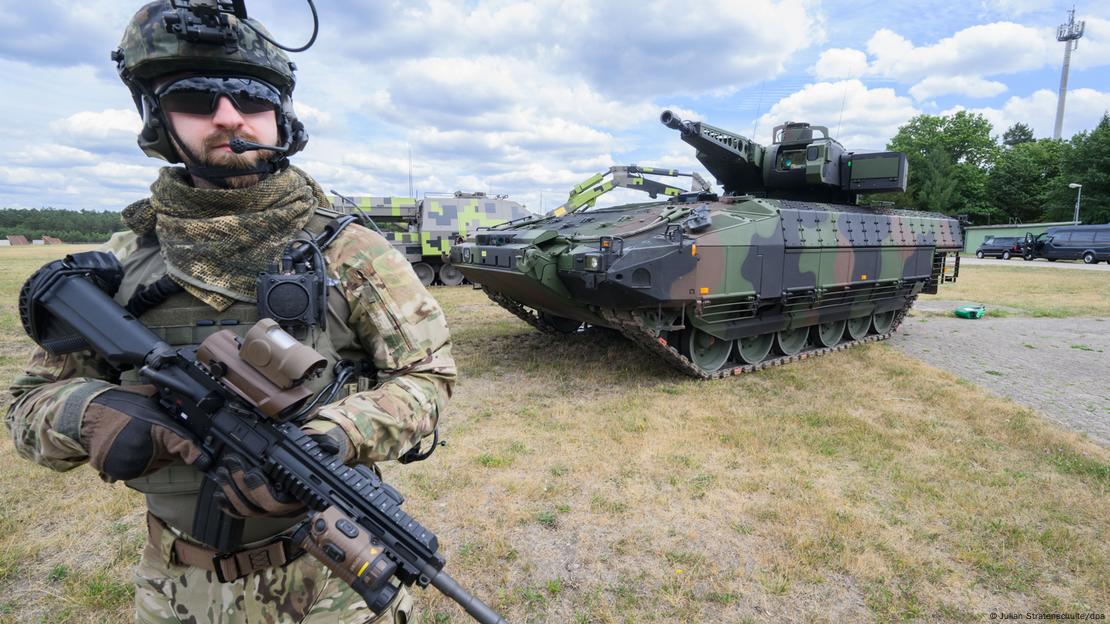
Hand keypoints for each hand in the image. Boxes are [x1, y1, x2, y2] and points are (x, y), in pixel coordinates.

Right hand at [82, 386, 201, 480]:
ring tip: (138, 438)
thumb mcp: (148, 397)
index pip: (182, 445)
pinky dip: (142, 463)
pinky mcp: (122, 473)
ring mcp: (132, 464)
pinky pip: (143, 470)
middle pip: (171, 455)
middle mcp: (144, 450)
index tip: (201, 457)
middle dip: (168, 446)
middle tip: (151, 432)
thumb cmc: (118, 405)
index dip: (193, 451)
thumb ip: (169, 403)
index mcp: (154, 430)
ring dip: (156, 456)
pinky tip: (130, 449)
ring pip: (158, 464)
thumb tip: (189, 402)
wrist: (86, 417)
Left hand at [208, 420, 353, 517]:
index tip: (251, 471)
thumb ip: (322, 446)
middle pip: (256, 505)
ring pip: (246, 510)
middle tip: (233, 462)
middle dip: (241, 485)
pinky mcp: (257, 509)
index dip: (260, 489)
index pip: (277, 501)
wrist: (309, 472)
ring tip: (223, 471)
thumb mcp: (318, 450)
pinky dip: (227, 505)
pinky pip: (239, 514)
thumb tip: (330, 447)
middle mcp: (282, 508)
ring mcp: (269, 511)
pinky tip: (218, 493)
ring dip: (231, 491)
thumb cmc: (311, 462)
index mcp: (298, 497)